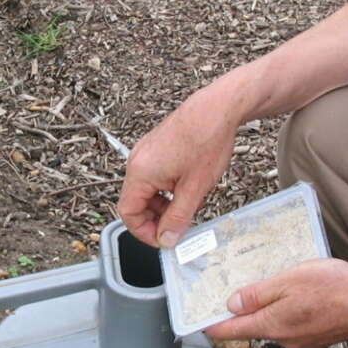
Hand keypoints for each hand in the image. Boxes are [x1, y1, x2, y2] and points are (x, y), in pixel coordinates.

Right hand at [117, 91, 241, 247]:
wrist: (218, 108)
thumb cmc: (207, 140)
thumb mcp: (195, 189)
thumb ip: (178, 218)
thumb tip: (167, 239)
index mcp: (140, 173)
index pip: (128, 213)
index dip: (145, 232)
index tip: (164, 240)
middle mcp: (137, 161)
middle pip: (135, 202)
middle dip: (155, 218)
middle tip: (178, 227)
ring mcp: (145, 152)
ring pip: (146, 190)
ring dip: (162, 204)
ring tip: (187, 207)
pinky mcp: (155, 147)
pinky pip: (153, 175)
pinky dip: (166, 189)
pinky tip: (187, 189)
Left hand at [203, 258, 347, 347]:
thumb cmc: (334, 288)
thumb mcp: (288, 280)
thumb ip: (257, 294)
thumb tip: (232, 304)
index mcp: (272, 325)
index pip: (231, 332)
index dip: (212, 326)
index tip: (198, 322)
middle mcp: (284, 339)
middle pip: (253, 327)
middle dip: (243, 312)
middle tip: (237, 289)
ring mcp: (302, 340)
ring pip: (275, 324)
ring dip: (270, 309)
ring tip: (275, 285)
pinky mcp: (317, 336)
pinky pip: (294, 324)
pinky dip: (290, 311)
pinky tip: (300, 295)